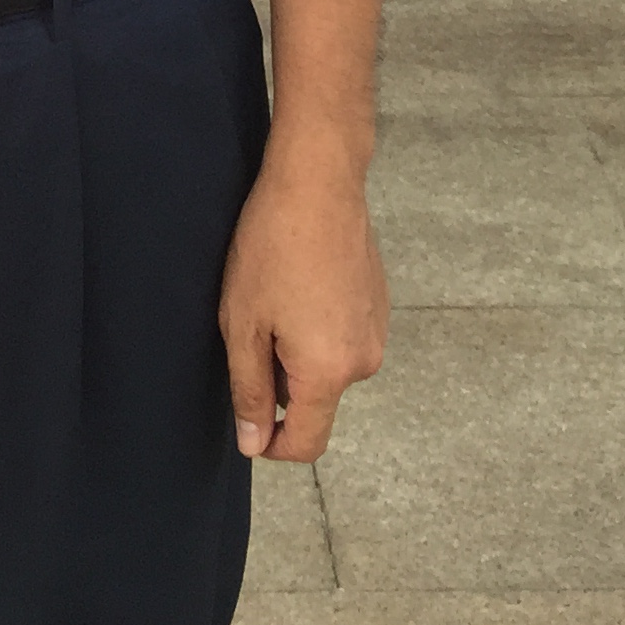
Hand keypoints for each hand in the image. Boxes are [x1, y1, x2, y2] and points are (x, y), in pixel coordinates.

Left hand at [218, 140, 388, 461]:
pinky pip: (342, 337)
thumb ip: (250, 390)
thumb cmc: (272, 247)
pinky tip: (300, 283)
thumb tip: (255, 444)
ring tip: (275, 298)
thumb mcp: (244, 323)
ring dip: (298, 352)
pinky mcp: (379, 304)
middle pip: (315, 401)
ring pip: (327, 367)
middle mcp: (363, 362)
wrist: (319, 181)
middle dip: (280, 382)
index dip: (272, 444)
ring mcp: (377, 331)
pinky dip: (318, 327)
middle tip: (252, 325)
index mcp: (329, 373)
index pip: (306, 443)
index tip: (247, 420)